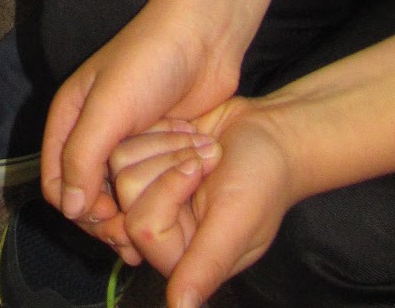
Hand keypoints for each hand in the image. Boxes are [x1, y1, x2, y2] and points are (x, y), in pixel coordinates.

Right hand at [41, 0, 240, 226]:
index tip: (108, 216)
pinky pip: (144, 186)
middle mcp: (92, 132)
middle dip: (103, 219)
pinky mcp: (154, 146)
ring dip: (128, 216)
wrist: (203, 36)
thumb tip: (69, 209)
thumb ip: (83, 156)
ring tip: (148, 233)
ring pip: (115, 196)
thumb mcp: (109, 107)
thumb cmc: (150, 62)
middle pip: (84, 195)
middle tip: (131, 235)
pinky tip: (165, 215)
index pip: (55, 181)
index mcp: (69, 118)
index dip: (76, 206)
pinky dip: (150, 203)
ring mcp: (125, 141)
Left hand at [112, 101, 295, 307]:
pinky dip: (161, 128)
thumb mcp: (236, 224)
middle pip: (126, 191)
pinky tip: (190, 132)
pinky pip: (127, 139)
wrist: (273, 135)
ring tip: (202, 145)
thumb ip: (205, 266)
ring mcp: (150, 190)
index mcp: (179, 254)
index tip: (201, 169)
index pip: (141, 226)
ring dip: (168, 143)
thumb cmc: (264, 181)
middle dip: (170, 162)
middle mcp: (160, 225)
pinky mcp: (149, 159)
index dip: (168, 189)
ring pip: (122, 162)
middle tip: (208, 157)